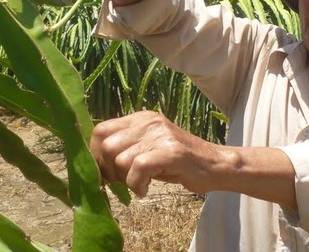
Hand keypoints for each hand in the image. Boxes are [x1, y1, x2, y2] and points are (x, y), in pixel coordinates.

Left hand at [89, 110, 228, 196]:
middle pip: (106, 146)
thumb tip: (94, 164)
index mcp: (140, 118)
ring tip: (140, 185)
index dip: (94, 154)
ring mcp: (160, 135)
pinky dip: (137, 185)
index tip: (103, 173)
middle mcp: (148, 122)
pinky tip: (145, 190)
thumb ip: (125, 148)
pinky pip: (137, 169)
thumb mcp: (149, 148)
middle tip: (123, 182)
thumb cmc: (178, 163)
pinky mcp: (169, 151)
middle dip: (108, 170)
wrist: (215, 165)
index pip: (100, 130)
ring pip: (120, 159)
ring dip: (125, 180)